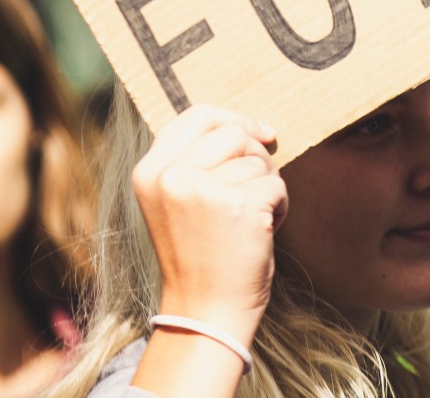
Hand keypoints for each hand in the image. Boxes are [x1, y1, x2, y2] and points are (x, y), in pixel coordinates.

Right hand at [132, 104, 287, 348]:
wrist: (205, 314)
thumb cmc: (200, 256)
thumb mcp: (175, 202)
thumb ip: (195, 160)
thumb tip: (253, 127)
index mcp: (149, 172)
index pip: (197, 116)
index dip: (233, 119)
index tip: (259, 133)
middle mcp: (171, 177)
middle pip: (233, 132)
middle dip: (256, 154)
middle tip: (255, 188)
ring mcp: (203, 189)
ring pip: (257, 159)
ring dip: (266, 185)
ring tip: (249, 220)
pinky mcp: (238, 204)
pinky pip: (276, 183)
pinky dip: (279, 205)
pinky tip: (261, 231)